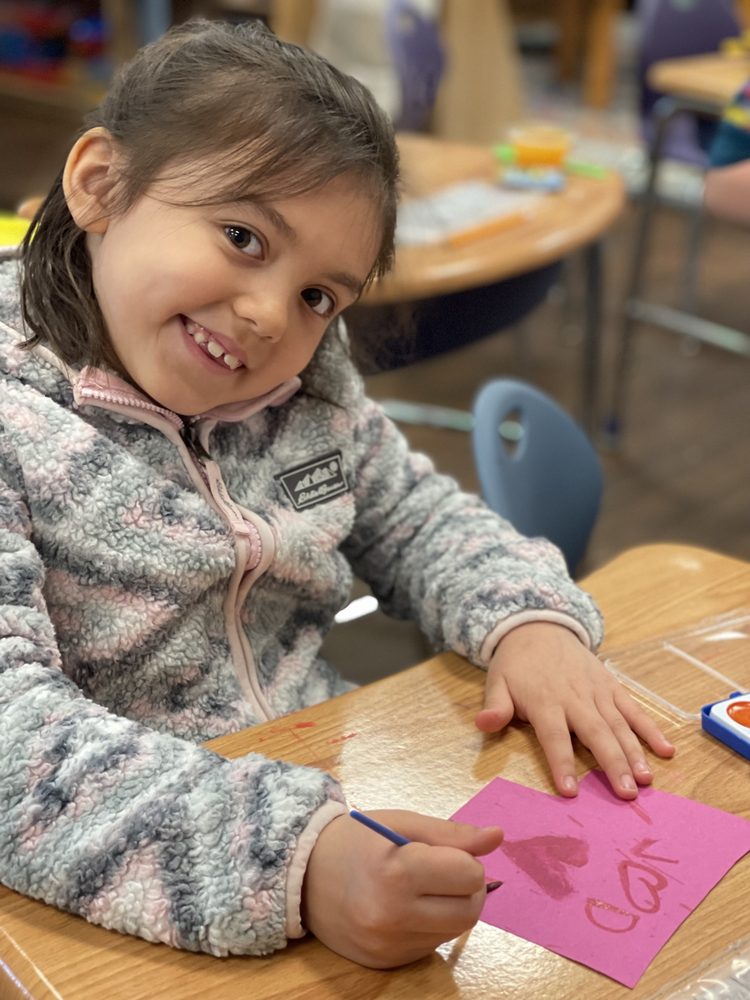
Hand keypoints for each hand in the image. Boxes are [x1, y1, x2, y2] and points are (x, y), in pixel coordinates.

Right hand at [301, 809, 502, 967]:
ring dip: (450, 908)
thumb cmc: (356, 839)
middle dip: (467, 888)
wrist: (302, 873)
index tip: (447, 853)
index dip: (465, 860)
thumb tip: (497, 837)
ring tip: (422, 888)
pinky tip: (406, 908)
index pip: (469, 875)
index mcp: (398, 872)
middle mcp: (392, 915)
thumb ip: (452, 834)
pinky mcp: (385, 963)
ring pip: (453, 931)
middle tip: (444, 871)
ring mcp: (388, 944)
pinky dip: (429, 926)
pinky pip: (430, 946)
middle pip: (470, 911)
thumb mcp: (402, 823)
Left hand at [475, 622, 674, 798]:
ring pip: (619, 724)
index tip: (570, 790)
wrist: (540, 627)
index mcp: (545, 700)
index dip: (562, 761)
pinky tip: (666, 751)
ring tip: (646, 779)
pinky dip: (650, 728)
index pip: (554, 736)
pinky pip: (634, 709)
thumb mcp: (497, 682)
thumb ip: (495, 706)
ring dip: (635, 752)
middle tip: (626, 793)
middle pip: (596, 733)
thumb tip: (483, 724)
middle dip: (612, 763)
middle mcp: (575, 697)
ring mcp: (598, 691)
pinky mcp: (612, 686)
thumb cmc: (517, 664)